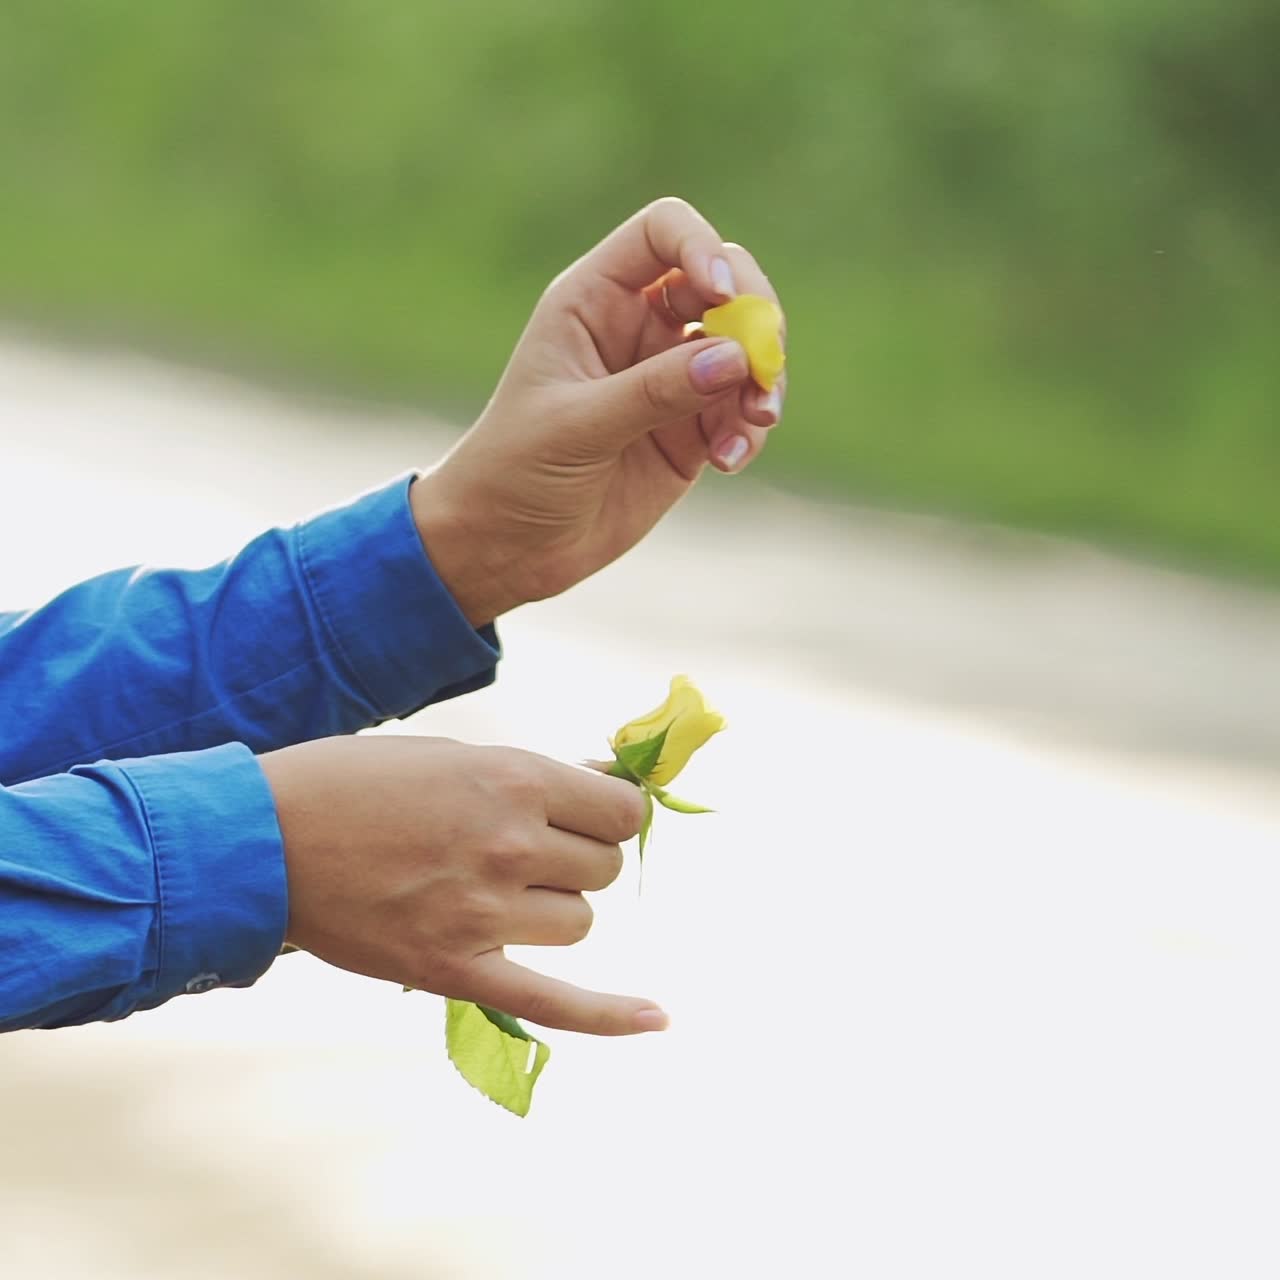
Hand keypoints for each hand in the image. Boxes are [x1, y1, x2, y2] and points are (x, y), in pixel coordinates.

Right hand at [260, 735, 665, 1035]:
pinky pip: (555, 1002)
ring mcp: (484, 913)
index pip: (621, 810)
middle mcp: (511, 845)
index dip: (610, 813)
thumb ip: (533, 778)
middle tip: (525, 849)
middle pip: (603, 869)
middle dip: (576, 857)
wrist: (263, 839)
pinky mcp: (454, 969)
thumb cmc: (353, 782)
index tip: (589, 816)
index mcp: (514, 780)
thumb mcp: (450, 753)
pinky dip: (610, 1014)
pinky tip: (657, 1019)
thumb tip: (605, 788)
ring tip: (497, 891)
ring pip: (579, 923)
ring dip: (555, 908)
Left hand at [412, 196, 786, 625]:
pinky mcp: (689, 431)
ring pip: (744, 349)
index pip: (662, 234)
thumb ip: (655, 390)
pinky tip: (729, 461)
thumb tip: (737, 357)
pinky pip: (741, 410)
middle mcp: (637, 328)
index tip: (722, 295)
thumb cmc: (515, 471)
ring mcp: (668, 379)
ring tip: (752, 425)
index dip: (701, 248)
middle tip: (764, 363)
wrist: (506, 548)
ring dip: (762, 381)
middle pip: (723, 283)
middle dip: (755, 317)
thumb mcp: (578, 426)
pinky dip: (749, 428)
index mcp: (595, 301)